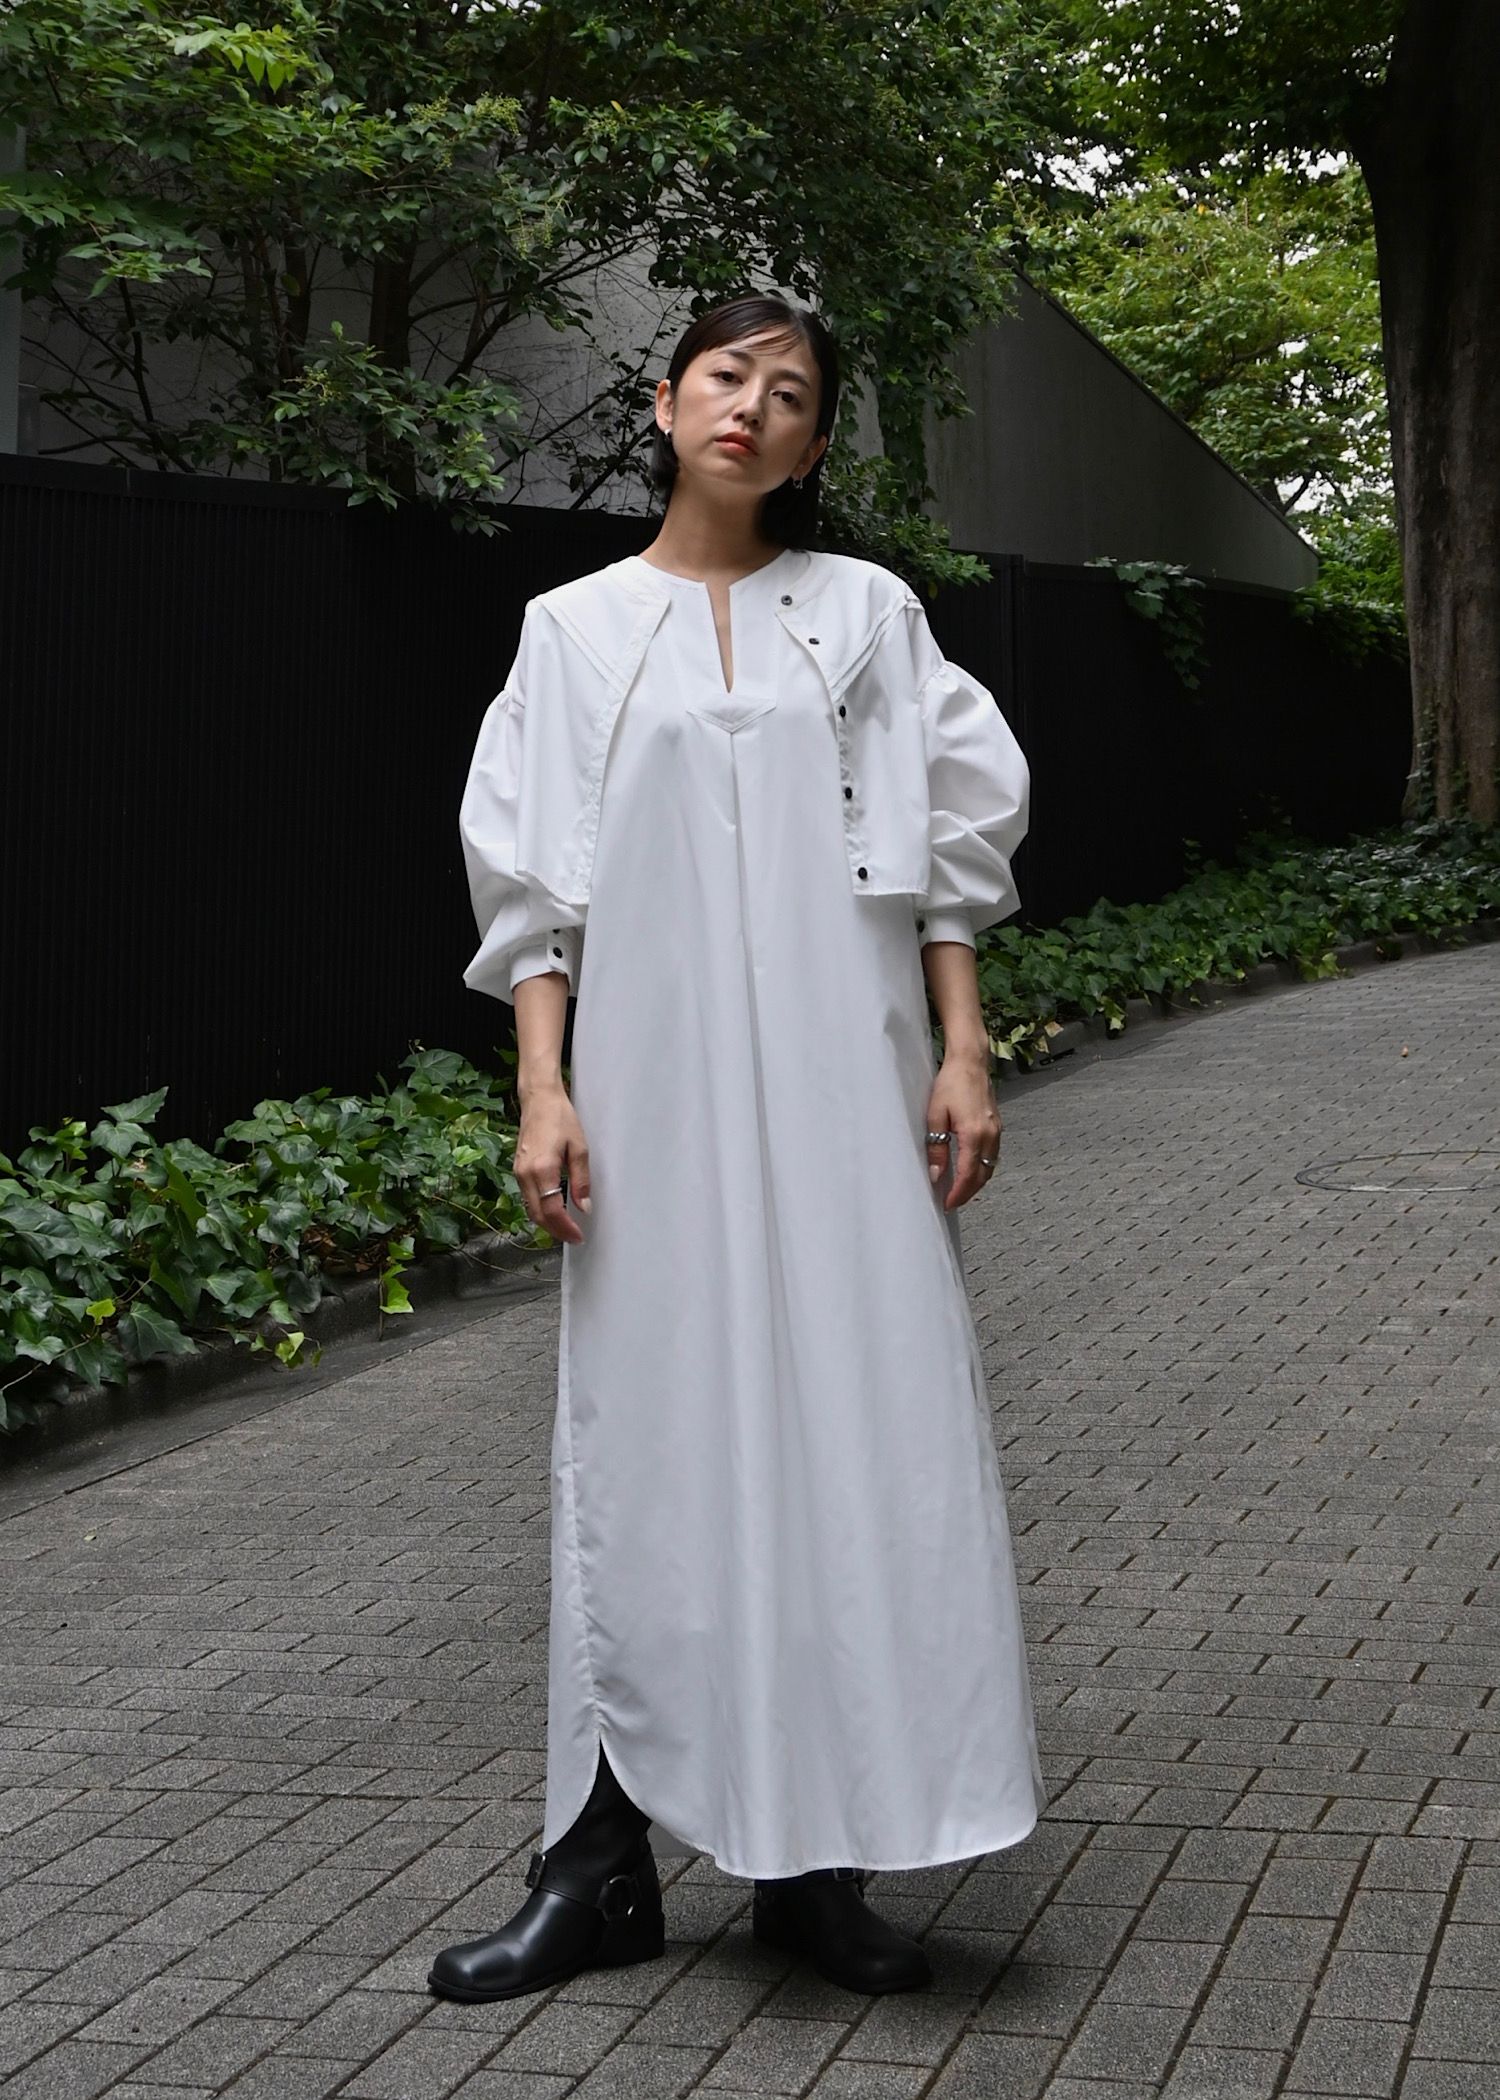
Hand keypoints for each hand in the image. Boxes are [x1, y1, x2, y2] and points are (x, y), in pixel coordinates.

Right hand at [515, 1085, 591, 1243]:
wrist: (538, 1100)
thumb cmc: (561, 1118)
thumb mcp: (580, 1149)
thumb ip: (581, 1181)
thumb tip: (583, 1207)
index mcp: (543, 1169)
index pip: (552, 1210)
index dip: (565, 1228)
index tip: (578, 1236)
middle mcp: (526, 1174)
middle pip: (537, 1215)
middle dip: (555, 1231)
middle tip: (573, 1237)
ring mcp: (518, 1172)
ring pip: (530, 1208)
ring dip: (547, 1222)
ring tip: (565, 1228)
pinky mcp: (517, 1169)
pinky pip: (527, 1197)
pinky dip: (539, 1209)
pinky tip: (553, 1210)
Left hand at [925, 1055, 1001, 1210]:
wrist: (970, 1061)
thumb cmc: (951, 1083)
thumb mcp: (935, 1116)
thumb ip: (936, 1148)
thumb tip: (936, 1174)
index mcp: (974, 1134)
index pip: (968, 1175)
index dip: (958, 1193)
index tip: (947, 1204)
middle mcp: (990, 1135)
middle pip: (983, 1176)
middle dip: (968, 1193)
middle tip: (952, 1202)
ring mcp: (996, 1131)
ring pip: (990, 1168)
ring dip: (976, 1182)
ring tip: (959, 1190)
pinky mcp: (997, 1126)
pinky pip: (992, 1155)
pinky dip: (982, 1168)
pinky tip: (970, 1170)